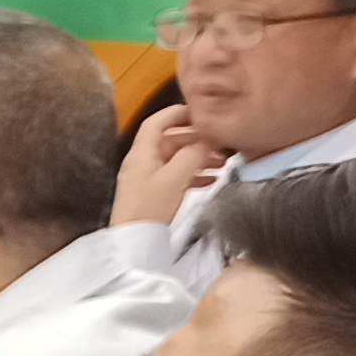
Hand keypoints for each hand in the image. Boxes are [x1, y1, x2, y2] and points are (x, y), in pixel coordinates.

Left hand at [113, 102, 219, 226]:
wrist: (134, 242)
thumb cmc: (148, 209)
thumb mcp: (175, 177)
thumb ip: (192, 154)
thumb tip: (206, 141)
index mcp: (142, 153)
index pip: (157, 122)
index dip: (177, 113)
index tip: (199, 112)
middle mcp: (143, 162)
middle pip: (171, 141)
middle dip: (196, 139)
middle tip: (219, 142)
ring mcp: (147, 178)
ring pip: (176, 159)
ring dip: (199, 158)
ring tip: (221, 163)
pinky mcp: (153, 194)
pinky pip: (176, 176)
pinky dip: (193, 175)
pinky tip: (211, 180)